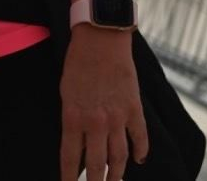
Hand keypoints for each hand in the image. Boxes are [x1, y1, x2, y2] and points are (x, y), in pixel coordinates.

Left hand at [59, 27, 148, 180]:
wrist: (101, 38)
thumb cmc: (78, 62)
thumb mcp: (65, 92)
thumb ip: (71, 118)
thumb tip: (77, 142)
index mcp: (73, 117)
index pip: (69, 158)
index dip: (68, 176)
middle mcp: (96, 122)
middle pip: (97, 164)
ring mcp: (117, 117)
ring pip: (119, 157)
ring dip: (117, 174)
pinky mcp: (134, 108)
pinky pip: (140, 137)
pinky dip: (141, 151)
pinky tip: (139, 161)